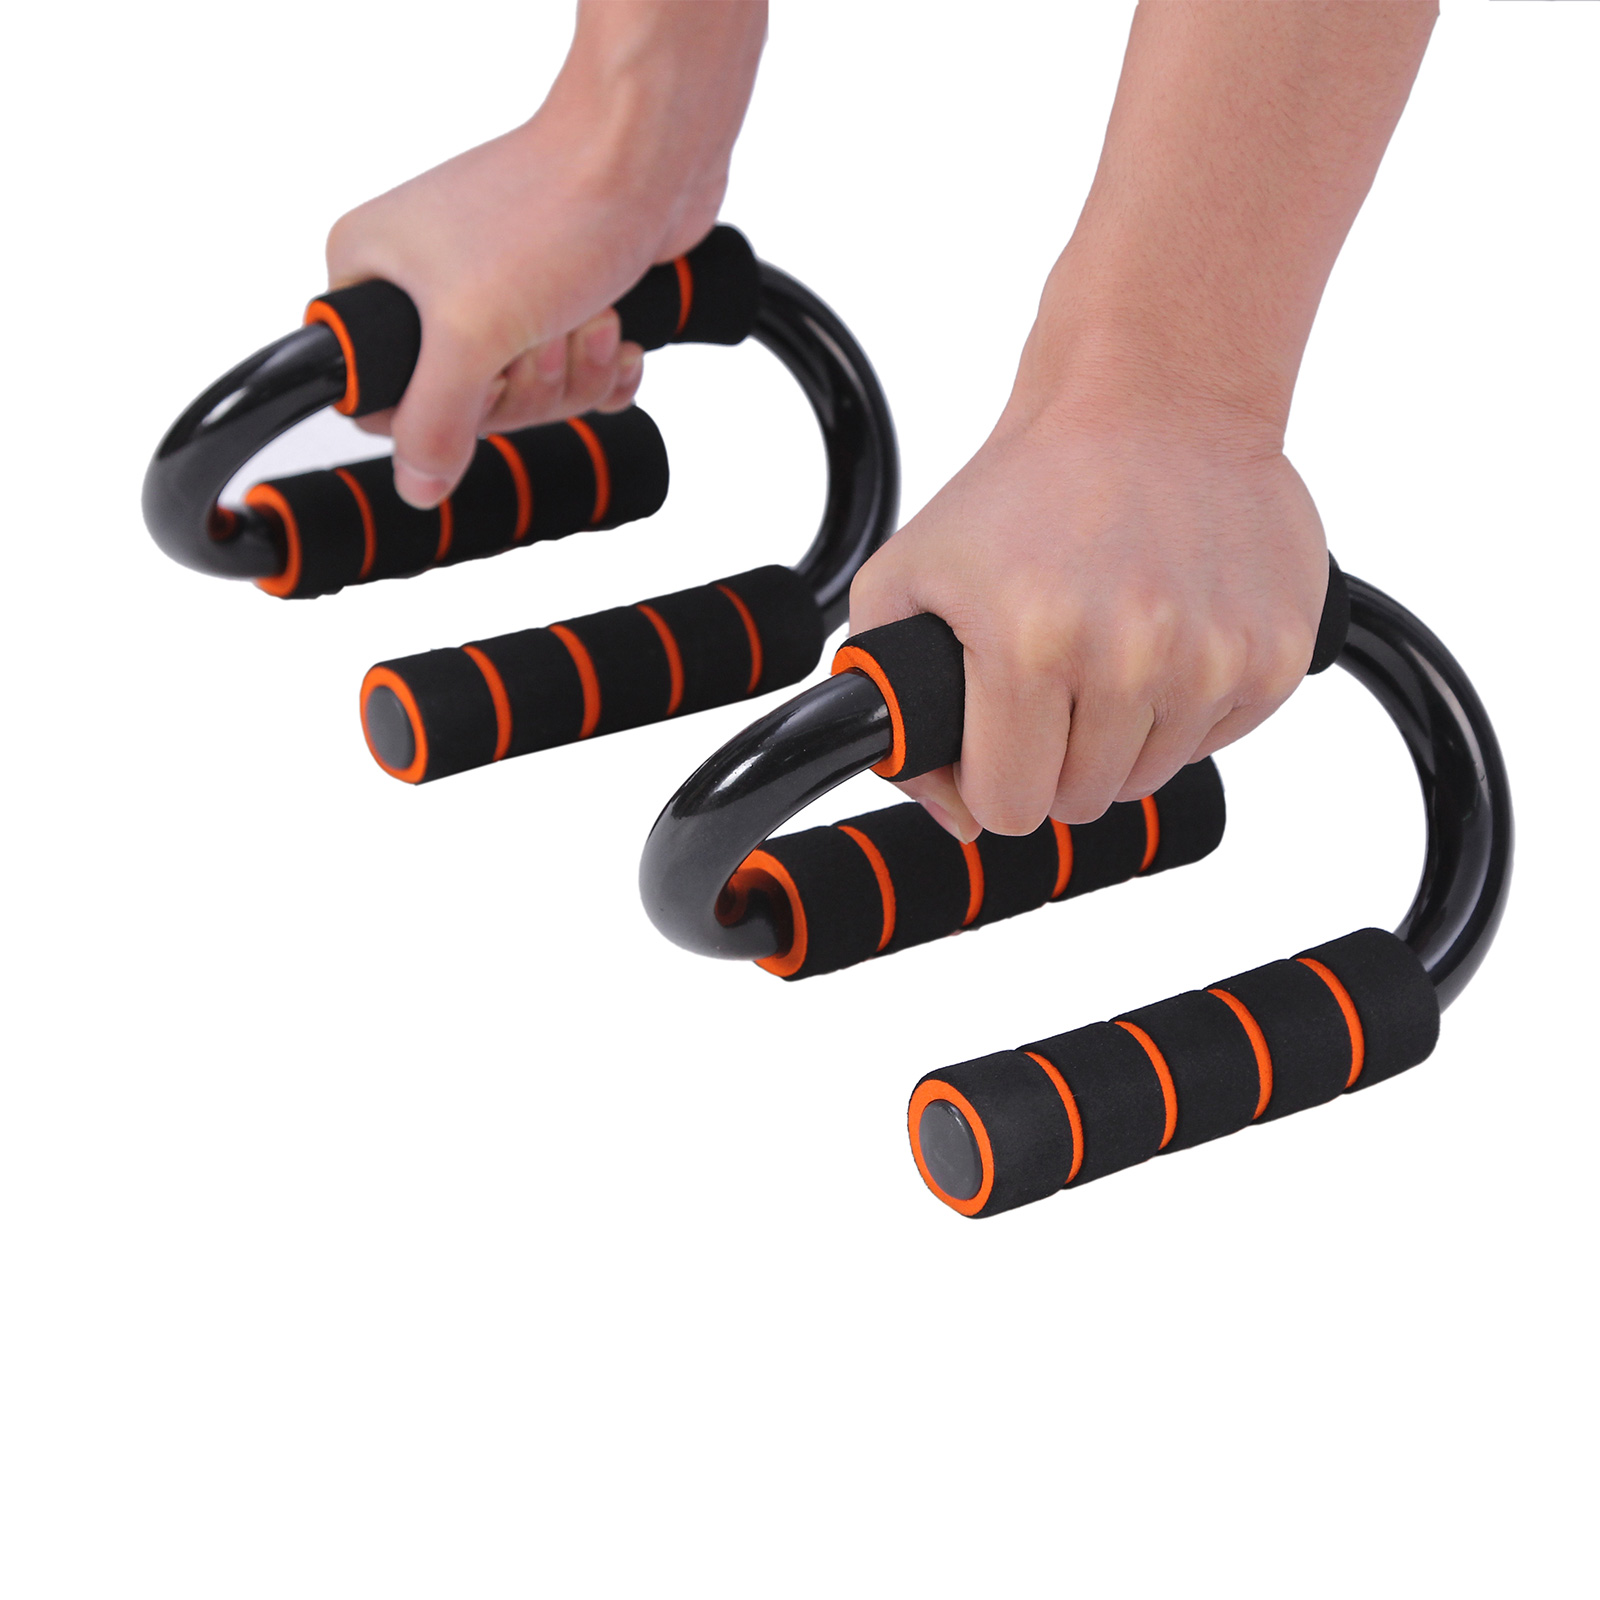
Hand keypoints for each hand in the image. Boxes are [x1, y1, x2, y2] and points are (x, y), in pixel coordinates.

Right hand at [324, 0, 764, 506]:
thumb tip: (416, 485)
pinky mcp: (558, 298)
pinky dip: (602, 367)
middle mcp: (427, 282)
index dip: (438, 412)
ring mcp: (496, 290)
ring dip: (571, 372)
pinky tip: (615, 332)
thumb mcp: (471, 335)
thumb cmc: (551, 210)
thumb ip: (435, 422)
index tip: (476, 379)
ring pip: (525, 394)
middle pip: (465, 406)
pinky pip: (573, 377)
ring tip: (585, 318)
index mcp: (374, 273)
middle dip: (524, 386)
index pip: (377, 395)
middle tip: (538, 337)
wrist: (646, 155)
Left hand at [848, 401, 1328, 839]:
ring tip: (1109, 644)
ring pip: (1148, 778)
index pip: (1009, 808)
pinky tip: (1166, 634)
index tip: (999, 735)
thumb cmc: (1027, 490)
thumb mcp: (907, 578)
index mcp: (1030, 644)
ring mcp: (1213, 658)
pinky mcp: (1278, 654)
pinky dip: (1185, 707)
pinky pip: (1215, 741)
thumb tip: (955, 814)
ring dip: (1121, 734)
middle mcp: (1130, 656)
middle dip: (1055, 757)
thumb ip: (892, 708)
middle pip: (1080, 802)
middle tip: (1053, 677)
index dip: (993, 778)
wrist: (1152, 397)